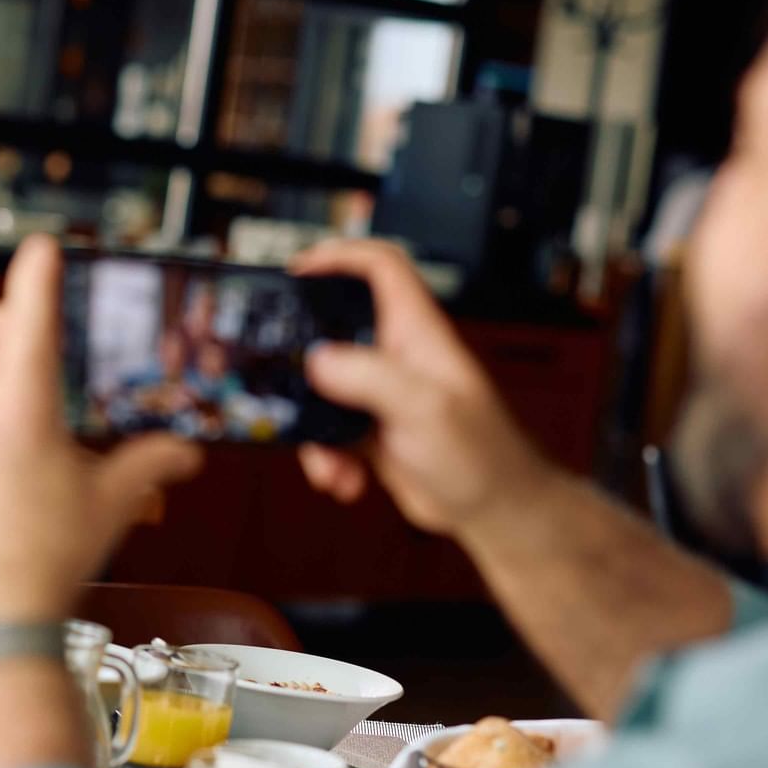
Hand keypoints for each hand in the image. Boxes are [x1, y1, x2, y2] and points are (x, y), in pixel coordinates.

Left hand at [0, 237, 201, 621]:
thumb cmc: (49, 557)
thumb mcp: (113, 503)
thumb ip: (153, 465)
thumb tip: (187, 453)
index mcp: (23, 405)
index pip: (30, 315)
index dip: (40, 273)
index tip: (44, 245)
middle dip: (21, 311)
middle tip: (50, 313)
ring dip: (0, 355)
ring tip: (37, 377)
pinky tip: (12, 431)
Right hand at [293, 239, 553, 539]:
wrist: (493, 510)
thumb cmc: (484, 456)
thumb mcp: (427, 409)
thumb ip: (371, 377)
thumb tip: (318, 359)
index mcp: (416, 334)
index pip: (380, 268)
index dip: (341, 256)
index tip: (300, 268)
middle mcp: (395, 357)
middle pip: (335, 328)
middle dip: (302, 354)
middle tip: (275, 369)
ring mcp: (380, 394)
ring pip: (322, 389)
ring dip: (311, 427)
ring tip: (327, 459)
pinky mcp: (370, 429)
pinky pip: (327, 431)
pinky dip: (326, 458)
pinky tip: (344, 478)